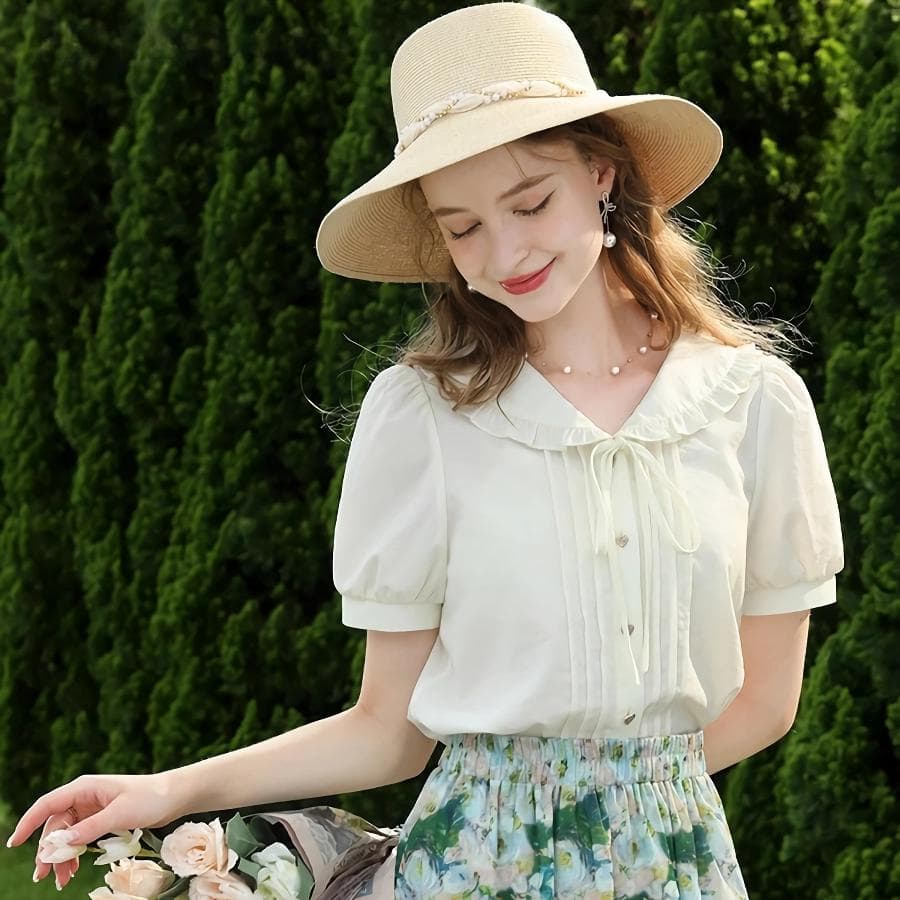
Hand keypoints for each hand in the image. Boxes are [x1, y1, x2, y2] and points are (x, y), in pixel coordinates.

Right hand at [5, 772, 180, 890]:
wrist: (174, 796)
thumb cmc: (150, 798)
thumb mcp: (120, 814)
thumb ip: (90, 828)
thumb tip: (61, 843)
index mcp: (85, 787)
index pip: (48, 804)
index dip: (28, 823)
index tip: (14, 843)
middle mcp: (84, 796)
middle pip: (54, 825)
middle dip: (47, 851)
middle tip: (44, 877)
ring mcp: (91, 808)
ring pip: (66, 835)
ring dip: (61, 857)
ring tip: (62, 880)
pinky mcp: (99, 819)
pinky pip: (79, 837)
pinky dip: (74, 853)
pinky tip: (73, 870)